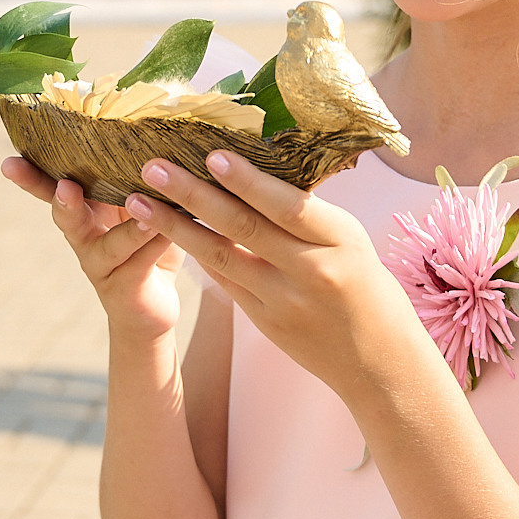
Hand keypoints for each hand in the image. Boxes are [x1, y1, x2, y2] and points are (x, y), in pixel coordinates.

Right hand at [2, 157, 184, 343]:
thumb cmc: (144, 245)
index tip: (9, 162)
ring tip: (138, 204)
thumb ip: (133, 180)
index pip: (52, 187)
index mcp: (84, 212)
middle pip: (66, 218)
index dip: (31, 175)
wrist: (150, 308)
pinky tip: (166, 231)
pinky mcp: (124, 289)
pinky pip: (138, 264)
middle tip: (65, 187)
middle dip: (62, 201)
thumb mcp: (137, 208)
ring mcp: (100, 267)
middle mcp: (84, 239)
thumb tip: (144, 133)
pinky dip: (152, 245)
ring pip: (109, 246)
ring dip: (125, 226)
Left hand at [123, 152, 426, 395]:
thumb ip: (308, 214)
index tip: (211, 155)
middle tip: (153, 167)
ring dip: (176, 227)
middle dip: (193, 194)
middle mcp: (310, 272)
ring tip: (139, 201)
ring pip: (221, 258)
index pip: (287, 206)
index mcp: (340, 241)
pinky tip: (166, 231)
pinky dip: (197, 253)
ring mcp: (283, 302)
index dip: (248, 182)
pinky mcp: (265, 323)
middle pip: (243, 228)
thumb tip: (259, 167)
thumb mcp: (352, 241)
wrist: (378, 364)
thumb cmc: (368, 288)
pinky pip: (224, 281)